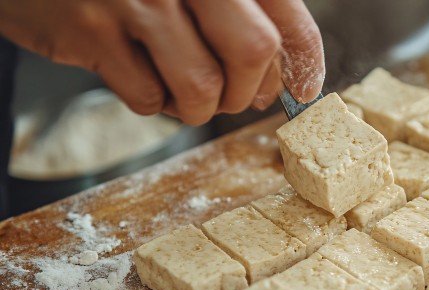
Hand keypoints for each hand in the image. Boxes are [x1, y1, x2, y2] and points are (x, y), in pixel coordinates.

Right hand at [0, 0, 324, 124]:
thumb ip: (242, 12)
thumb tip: (284, 75)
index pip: (285, 15)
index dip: (305, 60)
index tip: (302, 89)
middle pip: (253, 51)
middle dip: (249, 89)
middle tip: (236, 96)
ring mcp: (135, 0)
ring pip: (202, 86)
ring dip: (200, 106)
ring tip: (183, 89)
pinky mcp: (91, 30)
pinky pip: (148, 98)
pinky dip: (154, 103)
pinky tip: (141, 76)